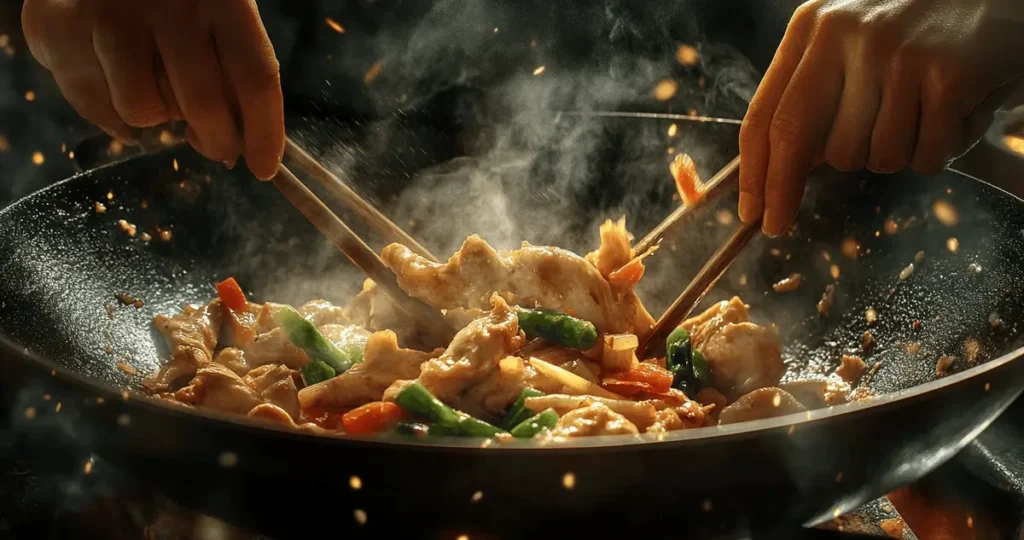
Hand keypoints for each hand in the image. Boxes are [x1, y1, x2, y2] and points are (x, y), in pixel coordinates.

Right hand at [21, 0, 284, 179]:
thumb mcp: (214, 11)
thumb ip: (231, 67)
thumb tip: (241, 143)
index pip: (256, 79)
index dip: (265, 134)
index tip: (264, 168)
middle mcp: (166, 3)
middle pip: (204, 105)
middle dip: (216, 142)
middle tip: (216, 147)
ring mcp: (108, 15)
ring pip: (143, 112)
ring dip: (155, 117)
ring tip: (154, 88)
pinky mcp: (58, 29)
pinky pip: (92, 105)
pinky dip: (108, 109)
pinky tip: (111, 77)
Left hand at [738, 0, 1023, 235]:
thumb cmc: (923, 32)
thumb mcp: (854, 45)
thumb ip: (815, 94)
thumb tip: (781, 169)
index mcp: (815, 26)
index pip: (768, 111)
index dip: (754, 171)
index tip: (748, 211)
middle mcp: (846, 33)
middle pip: (800, 141)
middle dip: (783, 192)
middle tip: (778, 224)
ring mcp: (895, 53)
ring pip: (867, 157)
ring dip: (893, 154)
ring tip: (920, 116)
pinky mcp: (944, 74)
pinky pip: (923, 156)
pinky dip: (940, 149)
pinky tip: (955, 113)